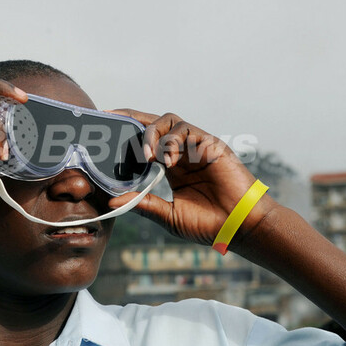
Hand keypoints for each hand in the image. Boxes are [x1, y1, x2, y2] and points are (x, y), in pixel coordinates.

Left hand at [107, 110, 277, 246]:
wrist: (240, 227)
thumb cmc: (209, 224)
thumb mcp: (169, 216)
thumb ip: (143, 205)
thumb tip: (111, 202)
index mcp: (171, 166)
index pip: (145, 139)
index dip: (127, 130)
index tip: (105, 126)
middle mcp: (182, 152)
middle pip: (154, 122)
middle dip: (132, 118)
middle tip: (111, 120)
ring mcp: (196, 146)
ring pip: (168, 121)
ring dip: (152, 134)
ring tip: (148, 157)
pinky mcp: (210, 144)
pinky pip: (185, 131)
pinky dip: (171, 141)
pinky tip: (168, 160)